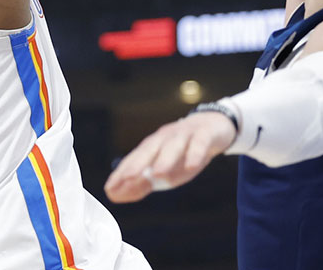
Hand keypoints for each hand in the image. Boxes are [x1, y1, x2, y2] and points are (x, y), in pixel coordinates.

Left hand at [103, 111, 235, 203]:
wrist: (213, 127)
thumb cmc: (183, 153)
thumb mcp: (163, 171)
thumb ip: (141, 184)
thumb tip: (114, 196)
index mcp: (152, 147)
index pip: (134, 159)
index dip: (122, 173)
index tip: (110, 189)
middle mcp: (165, 138)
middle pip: (149, 150)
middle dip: (138, 164)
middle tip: (127, 178)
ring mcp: (184, 134)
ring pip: (173, 146)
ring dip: (165, 159)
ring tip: (158, 175)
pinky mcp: (204, 134)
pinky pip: (199, 143)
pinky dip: (195, 153)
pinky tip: (191, 166)